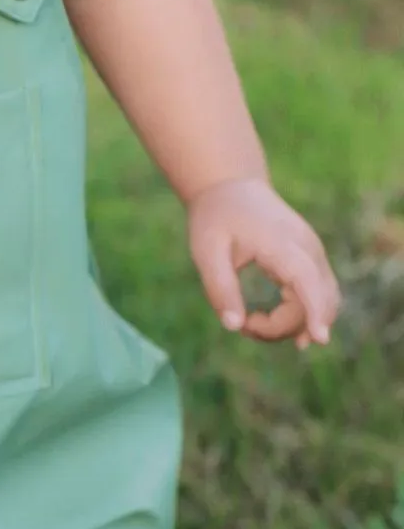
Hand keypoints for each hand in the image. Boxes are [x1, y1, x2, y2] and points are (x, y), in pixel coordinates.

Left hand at [188, 177, 340, 347]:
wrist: (231, 188)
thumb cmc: (215, 219)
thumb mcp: (206, 253)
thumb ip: (219, 288)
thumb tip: (234, 326)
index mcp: (281, 242)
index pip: (306, 280)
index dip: (315, 311)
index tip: (319, 340)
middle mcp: (307, 248)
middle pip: (316, 300)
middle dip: (283, 327)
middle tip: (243, 325)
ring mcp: (313, 253)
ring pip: (322, 301)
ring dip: (292, 324)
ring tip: (251, 322)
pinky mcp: (311, 260)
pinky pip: (317, 294)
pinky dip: (302, 314)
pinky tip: (281, 328)